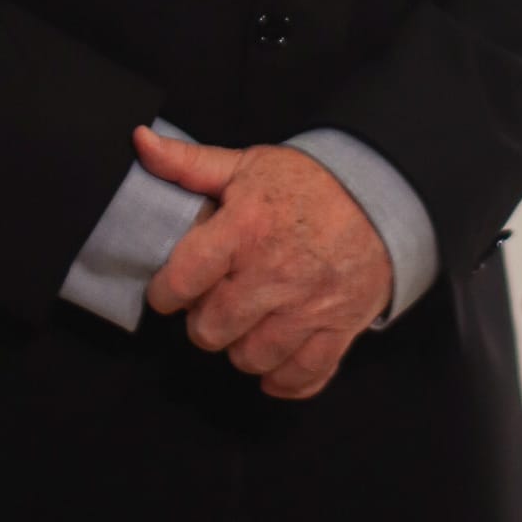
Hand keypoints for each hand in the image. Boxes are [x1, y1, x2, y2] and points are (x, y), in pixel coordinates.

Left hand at [135, 127, 392, 400]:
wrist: (381, 194)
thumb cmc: (307, 182)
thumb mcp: (246, 164)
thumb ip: (189, 163)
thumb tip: (140, 141)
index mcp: (244, 229)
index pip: (182, 280)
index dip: (164, 292)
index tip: (169, 290)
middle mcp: (273, 274)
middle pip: (211, 329)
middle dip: (202, 322)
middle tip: (211, 305)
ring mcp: (309, 307)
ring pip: (251, 358)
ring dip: (240, 349)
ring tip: (243, 326)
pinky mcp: (339, 329)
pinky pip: (302, 376)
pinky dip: (283, 380)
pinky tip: (272, 365)